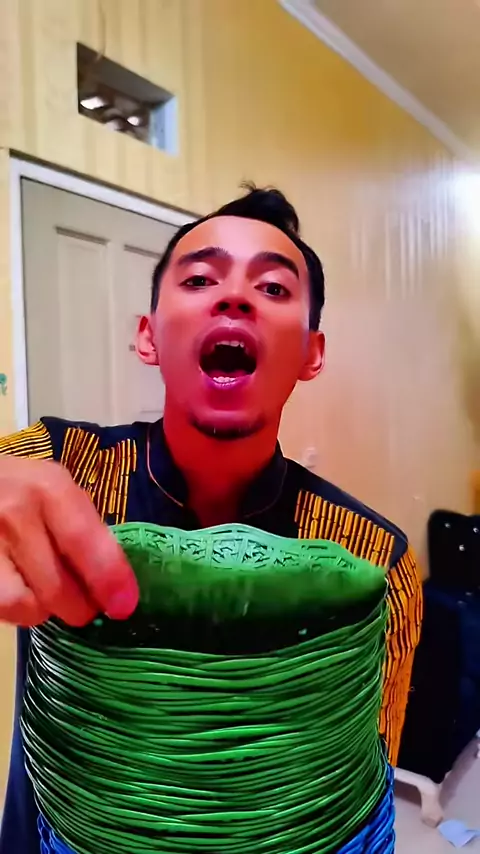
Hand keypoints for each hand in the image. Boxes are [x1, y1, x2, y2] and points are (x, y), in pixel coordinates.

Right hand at [0, 456, 137, 626]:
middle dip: (83, 608)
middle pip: (60, 586)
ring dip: (47, 610)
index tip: (124, 605)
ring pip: (30, 606)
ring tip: (47, 591)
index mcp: (51, 488)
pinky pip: (6, 609)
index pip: (84, 541)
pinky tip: (22, 590)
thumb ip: (86, 528)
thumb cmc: (22, 489)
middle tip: (87, 604)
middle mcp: (17, 513)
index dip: (109, 580)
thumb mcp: (56, 491)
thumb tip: (117, 585)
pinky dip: (20, 611)